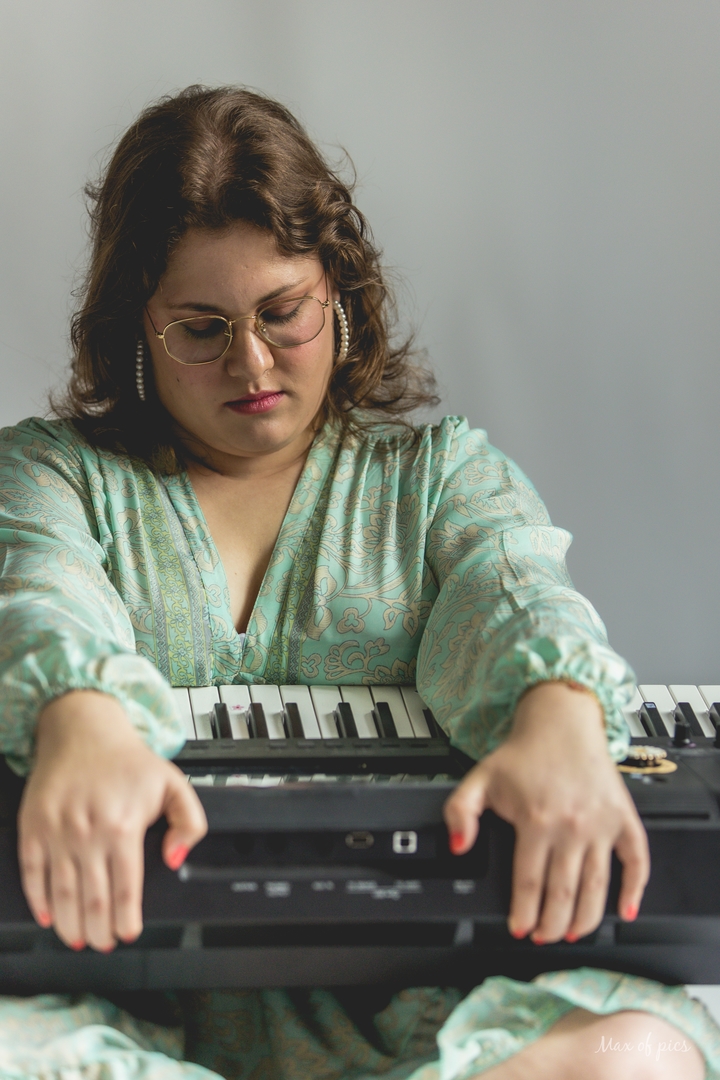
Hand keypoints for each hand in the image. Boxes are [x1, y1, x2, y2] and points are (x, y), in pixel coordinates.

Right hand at [18, 690, 206, 951]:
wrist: (83, 729)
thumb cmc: (128, 760)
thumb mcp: (174, 784)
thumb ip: (189, 824)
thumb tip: (176, 859)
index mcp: (123, 826)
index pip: (126, 889)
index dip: (127, 921)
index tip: (129, 933)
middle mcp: (88, 833)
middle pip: (93, 900)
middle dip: (99, 931)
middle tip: (104, 943)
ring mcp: (56, 832)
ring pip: (61, 895)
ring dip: (70, 925)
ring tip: (79, 939)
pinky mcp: (33, 828)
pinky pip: (32, 873)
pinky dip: (39, 901)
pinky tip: (48, 917)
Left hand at [443, 681, 648, 943]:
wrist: (561, 723)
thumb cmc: (523, 754)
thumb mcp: (479, 779)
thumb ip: (459, 812)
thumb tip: (458, 846)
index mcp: (536, 819)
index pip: (529, 883)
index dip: (523, 914)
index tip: (518, 929)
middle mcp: (570, 826)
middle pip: (562, 894)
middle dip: (551, 925)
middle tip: (543, 937)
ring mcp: (600, 824)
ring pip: (596, 887)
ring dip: (585, 919)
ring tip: (572, 934)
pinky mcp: (623, 818)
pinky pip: (636, 860)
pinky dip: (634, 889)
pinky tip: (625, 910)